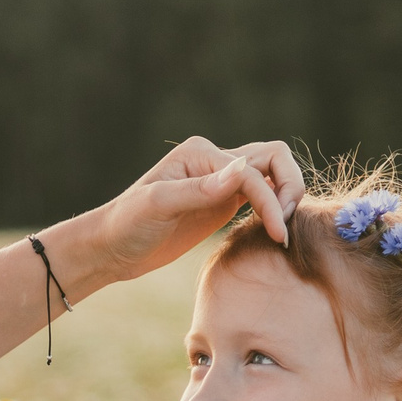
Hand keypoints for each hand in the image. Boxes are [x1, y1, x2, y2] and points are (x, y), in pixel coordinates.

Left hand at [82, 136, 302, 286]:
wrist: (112, 247)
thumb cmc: (127, 224)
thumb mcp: (157, 205)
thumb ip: (198, 190)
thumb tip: (240, 171)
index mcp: (200, 153)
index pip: (252, 171)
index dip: (271, 200)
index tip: (278, 234)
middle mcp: (215, 160)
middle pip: (274, 158)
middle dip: (289, 188)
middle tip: (284, 227)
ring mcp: (222, 181)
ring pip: (273, 174)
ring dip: (286, 196)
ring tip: (281, 232)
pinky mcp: (224, 202)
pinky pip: (263, 195)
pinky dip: (275, 208)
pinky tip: (272, 233)